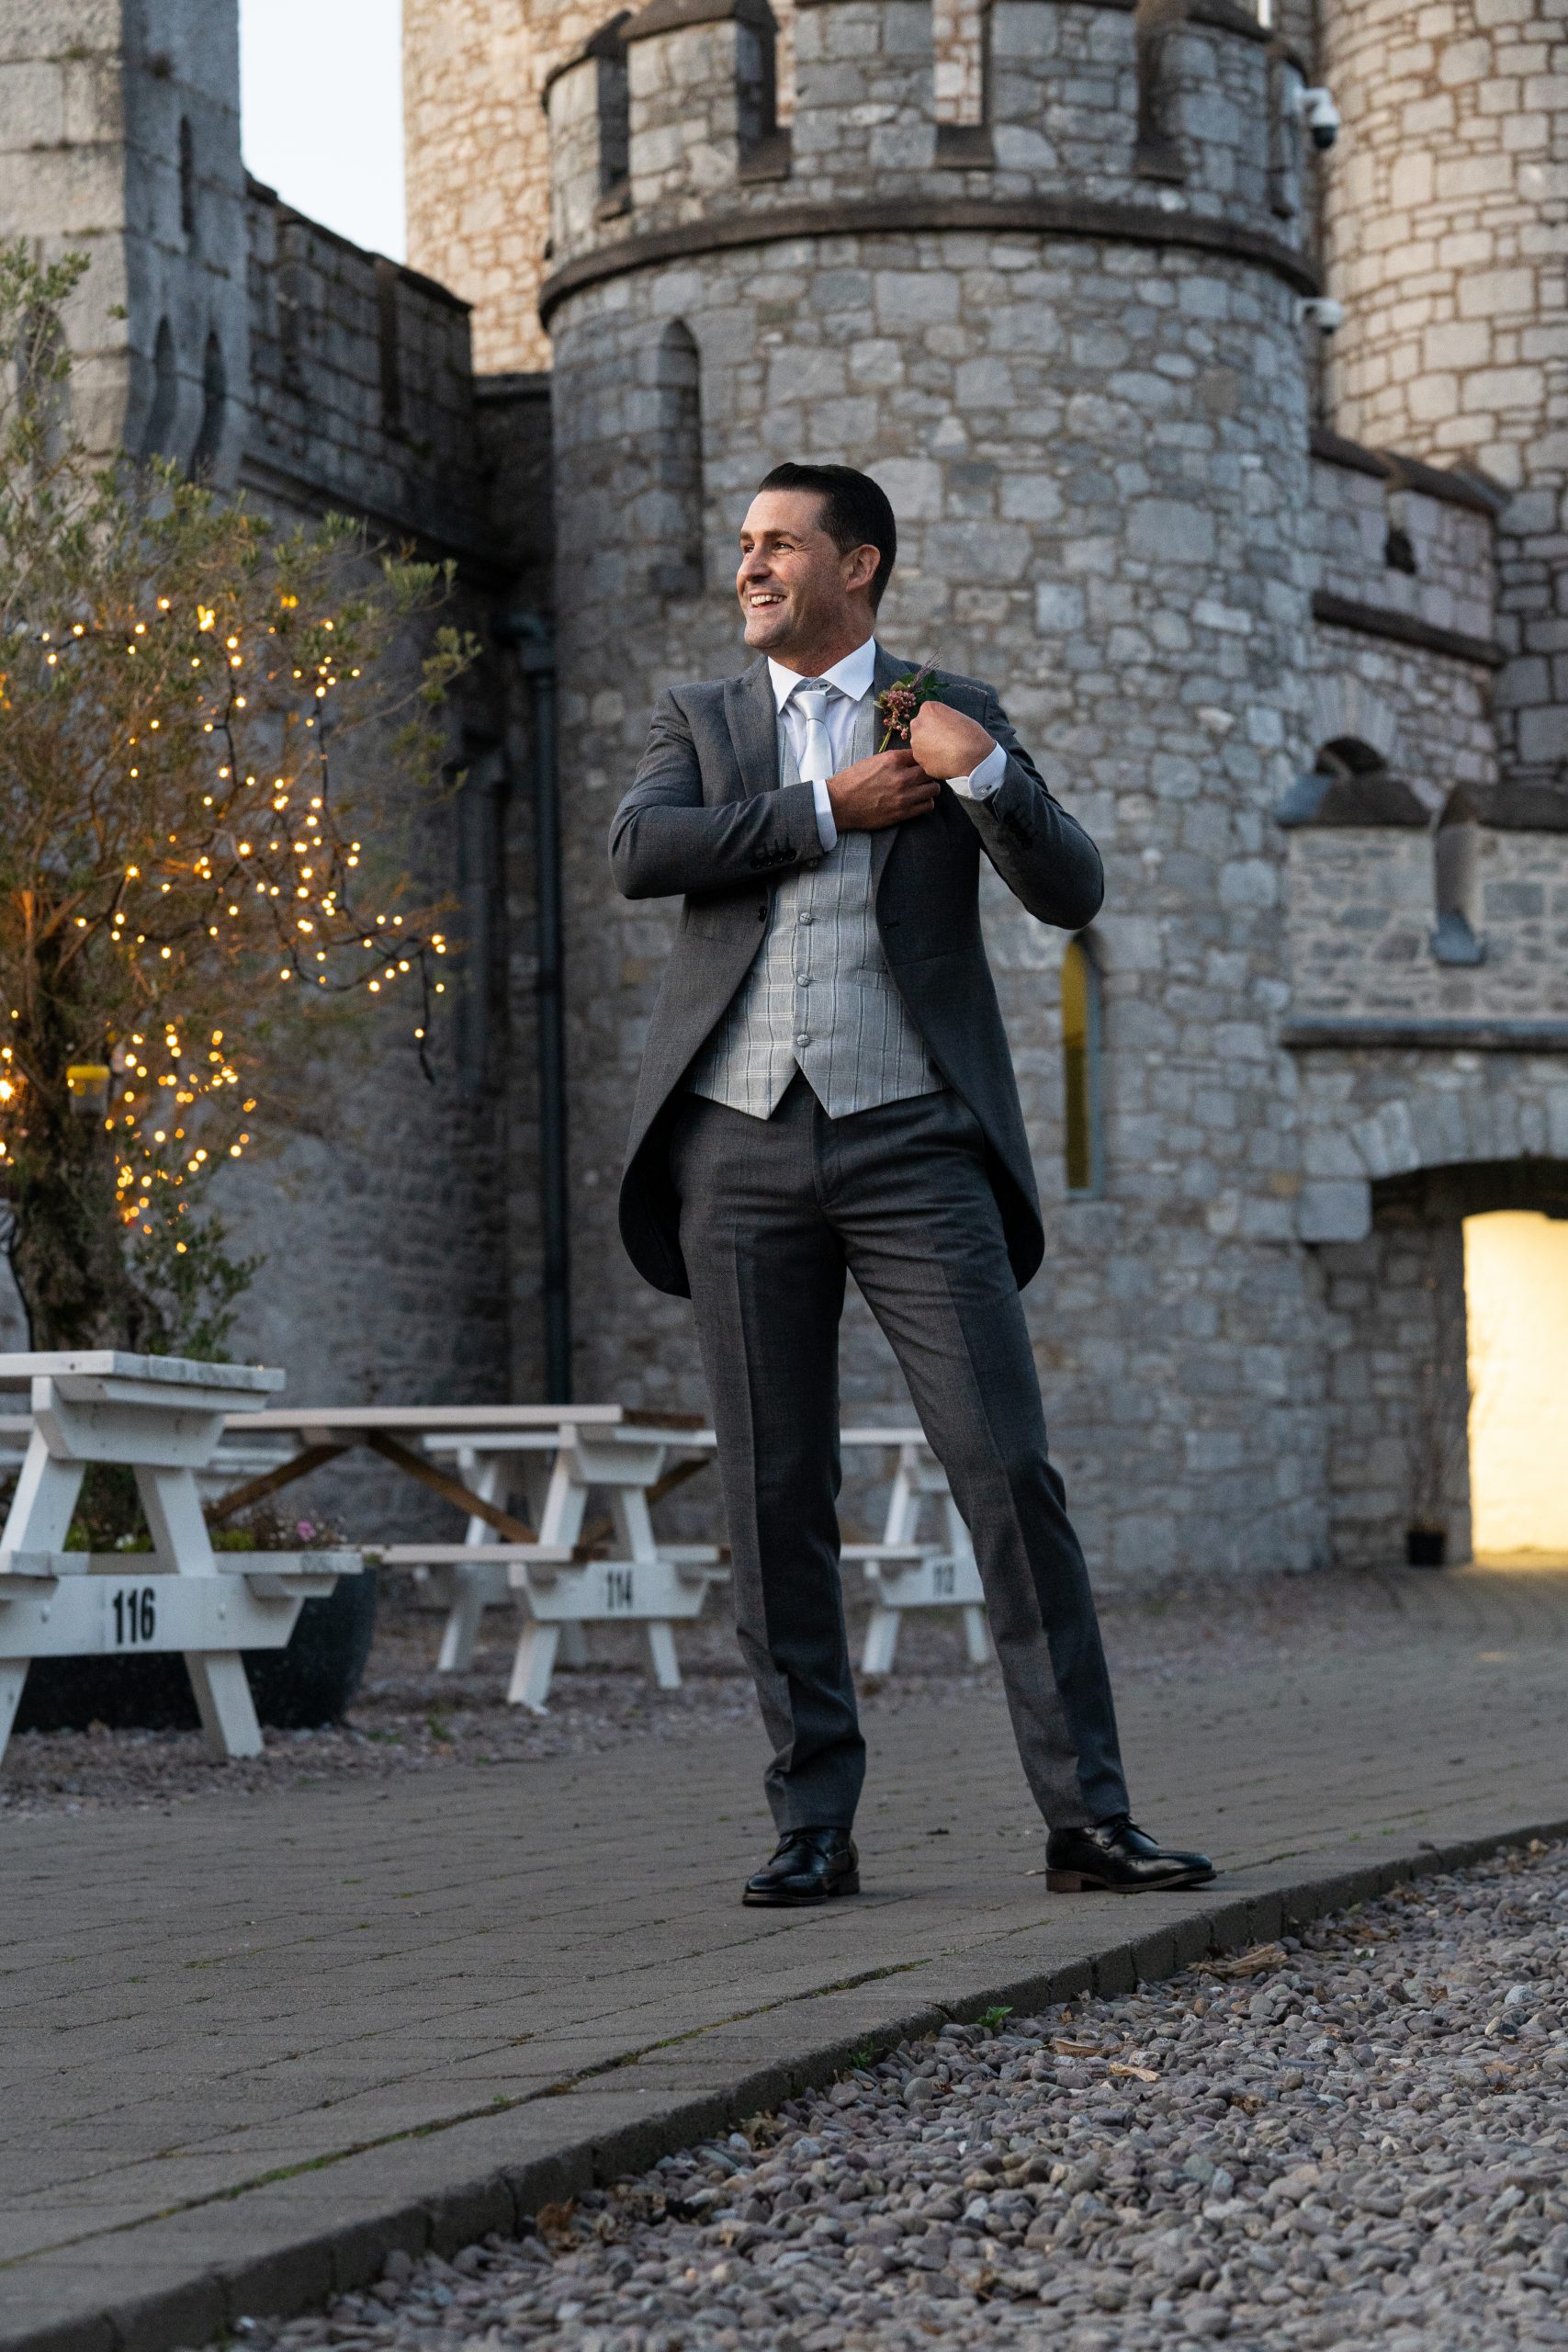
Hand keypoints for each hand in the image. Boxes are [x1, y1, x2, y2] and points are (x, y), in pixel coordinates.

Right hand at [826, 748, 940, 831]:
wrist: (840, 803)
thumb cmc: (853, 781)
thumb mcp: (873, 761)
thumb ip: (894, 760)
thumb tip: (911, 759)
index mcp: (893, 759)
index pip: (920, 755)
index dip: (920, 760)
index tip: (918, 765)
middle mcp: (902, 776)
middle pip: (930, 771)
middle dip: (928, 774)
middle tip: (923, 778)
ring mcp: (904, 795)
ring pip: (933, 789)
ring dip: (929, 788)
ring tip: (922, 790)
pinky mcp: (903, 812)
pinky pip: (927, 805)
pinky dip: (926, 802)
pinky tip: (919, 801)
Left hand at [908, 699, 996, 781]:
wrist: (974, 759)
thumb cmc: (971, 736)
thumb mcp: (957, 716)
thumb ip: (943, 719)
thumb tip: (938, 725)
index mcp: (928, 709)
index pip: (928, 713)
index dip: (939, 722)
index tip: (948, 728)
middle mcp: (917, 724)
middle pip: (921, 728)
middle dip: (930, 734)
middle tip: (946, 741)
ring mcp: (916, 744)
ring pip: (921, 745)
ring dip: (930, 748)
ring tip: (947, 753)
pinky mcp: (919, 761)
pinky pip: (925, 759)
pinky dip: (933, 761)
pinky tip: (946, 761)